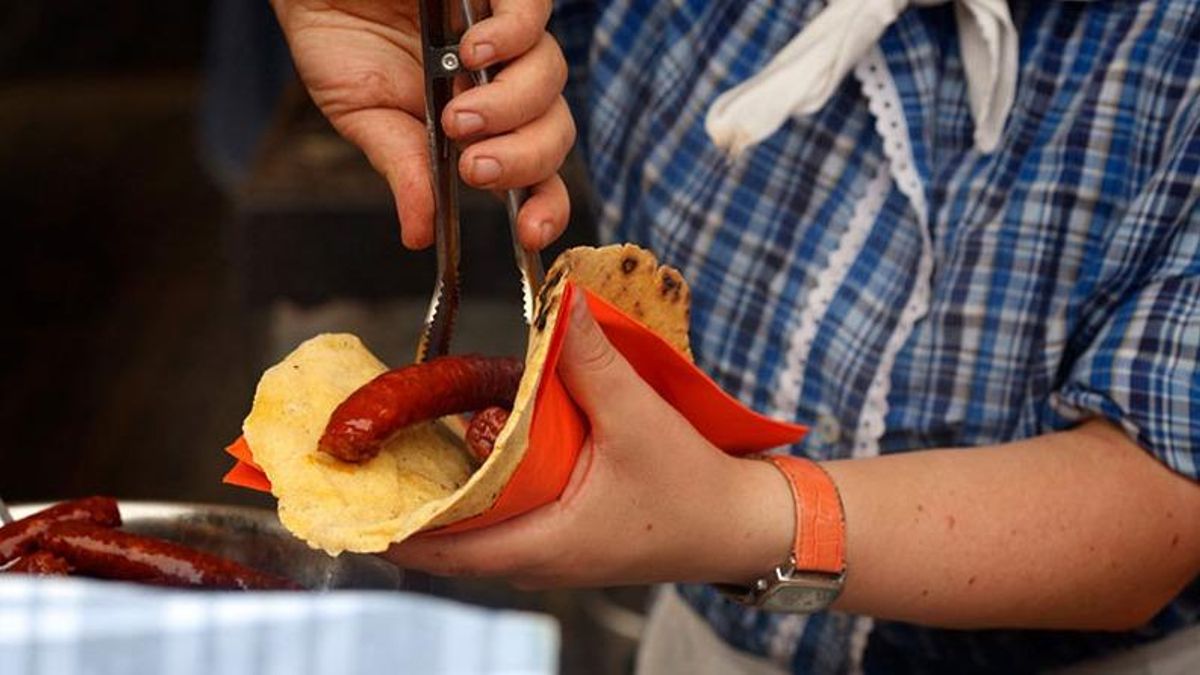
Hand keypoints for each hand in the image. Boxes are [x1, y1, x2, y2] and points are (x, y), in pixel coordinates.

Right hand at [271, 0, 574, 249]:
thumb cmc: (340, 40)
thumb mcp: (364, 116)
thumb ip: (402, 166)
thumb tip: (419, 233)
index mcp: (482, 124)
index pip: (537, 172)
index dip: (546, 205)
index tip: (528, 232)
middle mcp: (504, 81)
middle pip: (554, 130)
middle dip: (522, 162)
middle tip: (472, 167)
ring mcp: (506, 34)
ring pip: (550, 77)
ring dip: (510, 108)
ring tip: (456, 115)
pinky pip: (533, 13)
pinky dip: (513, 37)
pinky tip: (475, 49)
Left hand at [384, 294, 794, 587]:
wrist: (743, 527)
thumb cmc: (694, 491)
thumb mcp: (640, 420)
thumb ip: (593, 362)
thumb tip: (558, 303)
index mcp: (542, 545)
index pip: (441, 550)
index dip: (389, 524)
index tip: (352, 490)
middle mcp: (536, 559)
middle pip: (447, 542)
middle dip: (408, 502)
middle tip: (373, 453)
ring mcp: (551, 553)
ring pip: (474, 534)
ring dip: (443, 497)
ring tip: (408, 448)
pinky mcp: (566, 539)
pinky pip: (503, 523)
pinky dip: (479, 494)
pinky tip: (475, 453)